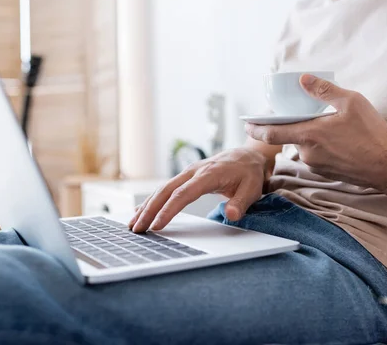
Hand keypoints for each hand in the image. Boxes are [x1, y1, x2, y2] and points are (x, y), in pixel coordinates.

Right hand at [129, 148, 266, 231]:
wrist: (247, 157)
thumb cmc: (249, 174)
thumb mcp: (252, 189)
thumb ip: (241, 202)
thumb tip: (231, 215)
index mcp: (208, 174)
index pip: (183, 194)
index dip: (168, 210)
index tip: (157, 226)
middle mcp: (193, 172)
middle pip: (166, 191)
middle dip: (149, 210)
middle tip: (137, 229)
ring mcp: (187, 173)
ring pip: (162, 189)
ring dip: (146, 207)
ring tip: (133, 225)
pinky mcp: (185, 177)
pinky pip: (165, 189)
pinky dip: (151, 201)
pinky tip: (140, 212)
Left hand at [245, 74, 386, 188]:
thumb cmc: (371, 133)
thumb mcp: (350, 102)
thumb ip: (324, 90)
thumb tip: (303, 79)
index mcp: (309, 135)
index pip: (272, 132)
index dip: (256, 128)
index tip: (246, 124)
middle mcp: (308, 153)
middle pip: (291, 137)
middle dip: (292, 126)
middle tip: (301, 115)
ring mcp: (316, 165)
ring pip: (305, 146)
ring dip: (310, 136)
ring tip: (330, 127)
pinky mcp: (326, 172)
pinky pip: (316, 155)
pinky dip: (320, 145)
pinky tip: (338, 140)